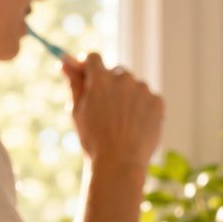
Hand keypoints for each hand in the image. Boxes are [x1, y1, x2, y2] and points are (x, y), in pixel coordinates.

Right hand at [62, 53, 163, 171]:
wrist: (120, 163)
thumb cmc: (94, 139)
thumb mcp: (78, 110)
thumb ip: (74, 83)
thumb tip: (64, 62)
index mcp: (100, 78)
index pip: (93, 58)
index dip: (88, 65)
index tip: (86, 73)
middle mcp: (123, 78)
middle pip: (115, 71)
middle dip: (109, 83)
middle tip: (105, 107)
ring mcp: (143, 89)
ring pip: (133, 85)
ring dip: (127, 96)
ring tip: (121, 122)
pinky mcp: (157, 102)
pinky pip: (148, 98)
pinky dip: (142, 107)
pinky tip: (135, 125)